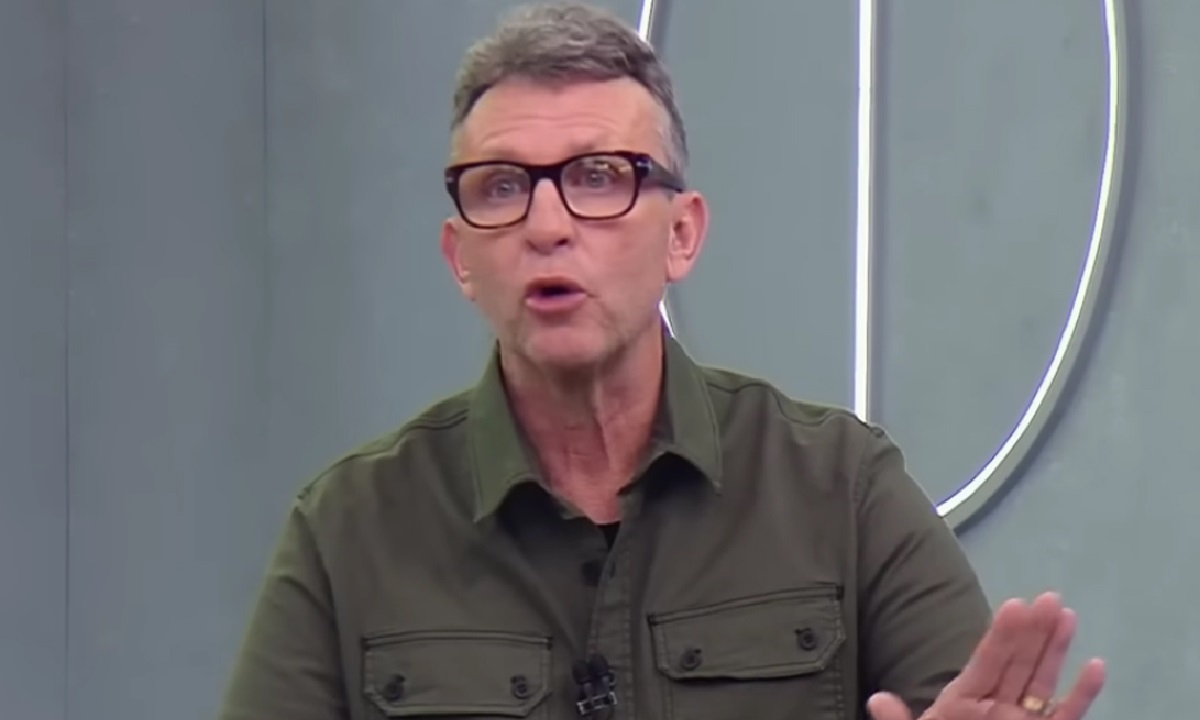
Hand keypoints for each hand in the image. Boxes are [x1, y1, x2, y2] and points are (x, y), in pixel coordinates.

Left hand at [867, 592, 1105, 719]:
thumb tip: (877, 700)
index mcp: (961, 705)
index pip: (985, 662)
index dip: (1001, 636)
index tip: (1016, 605)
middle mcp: (995, 708)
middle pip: (1017, 663)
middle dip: (1033, 631)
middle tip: (1050, 597)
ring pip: (1042, 682)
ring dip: (1056, 650)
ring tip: (1067, 615)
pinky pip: (1066, 716)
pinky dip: (1082, 694)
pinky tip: (1096, 666)